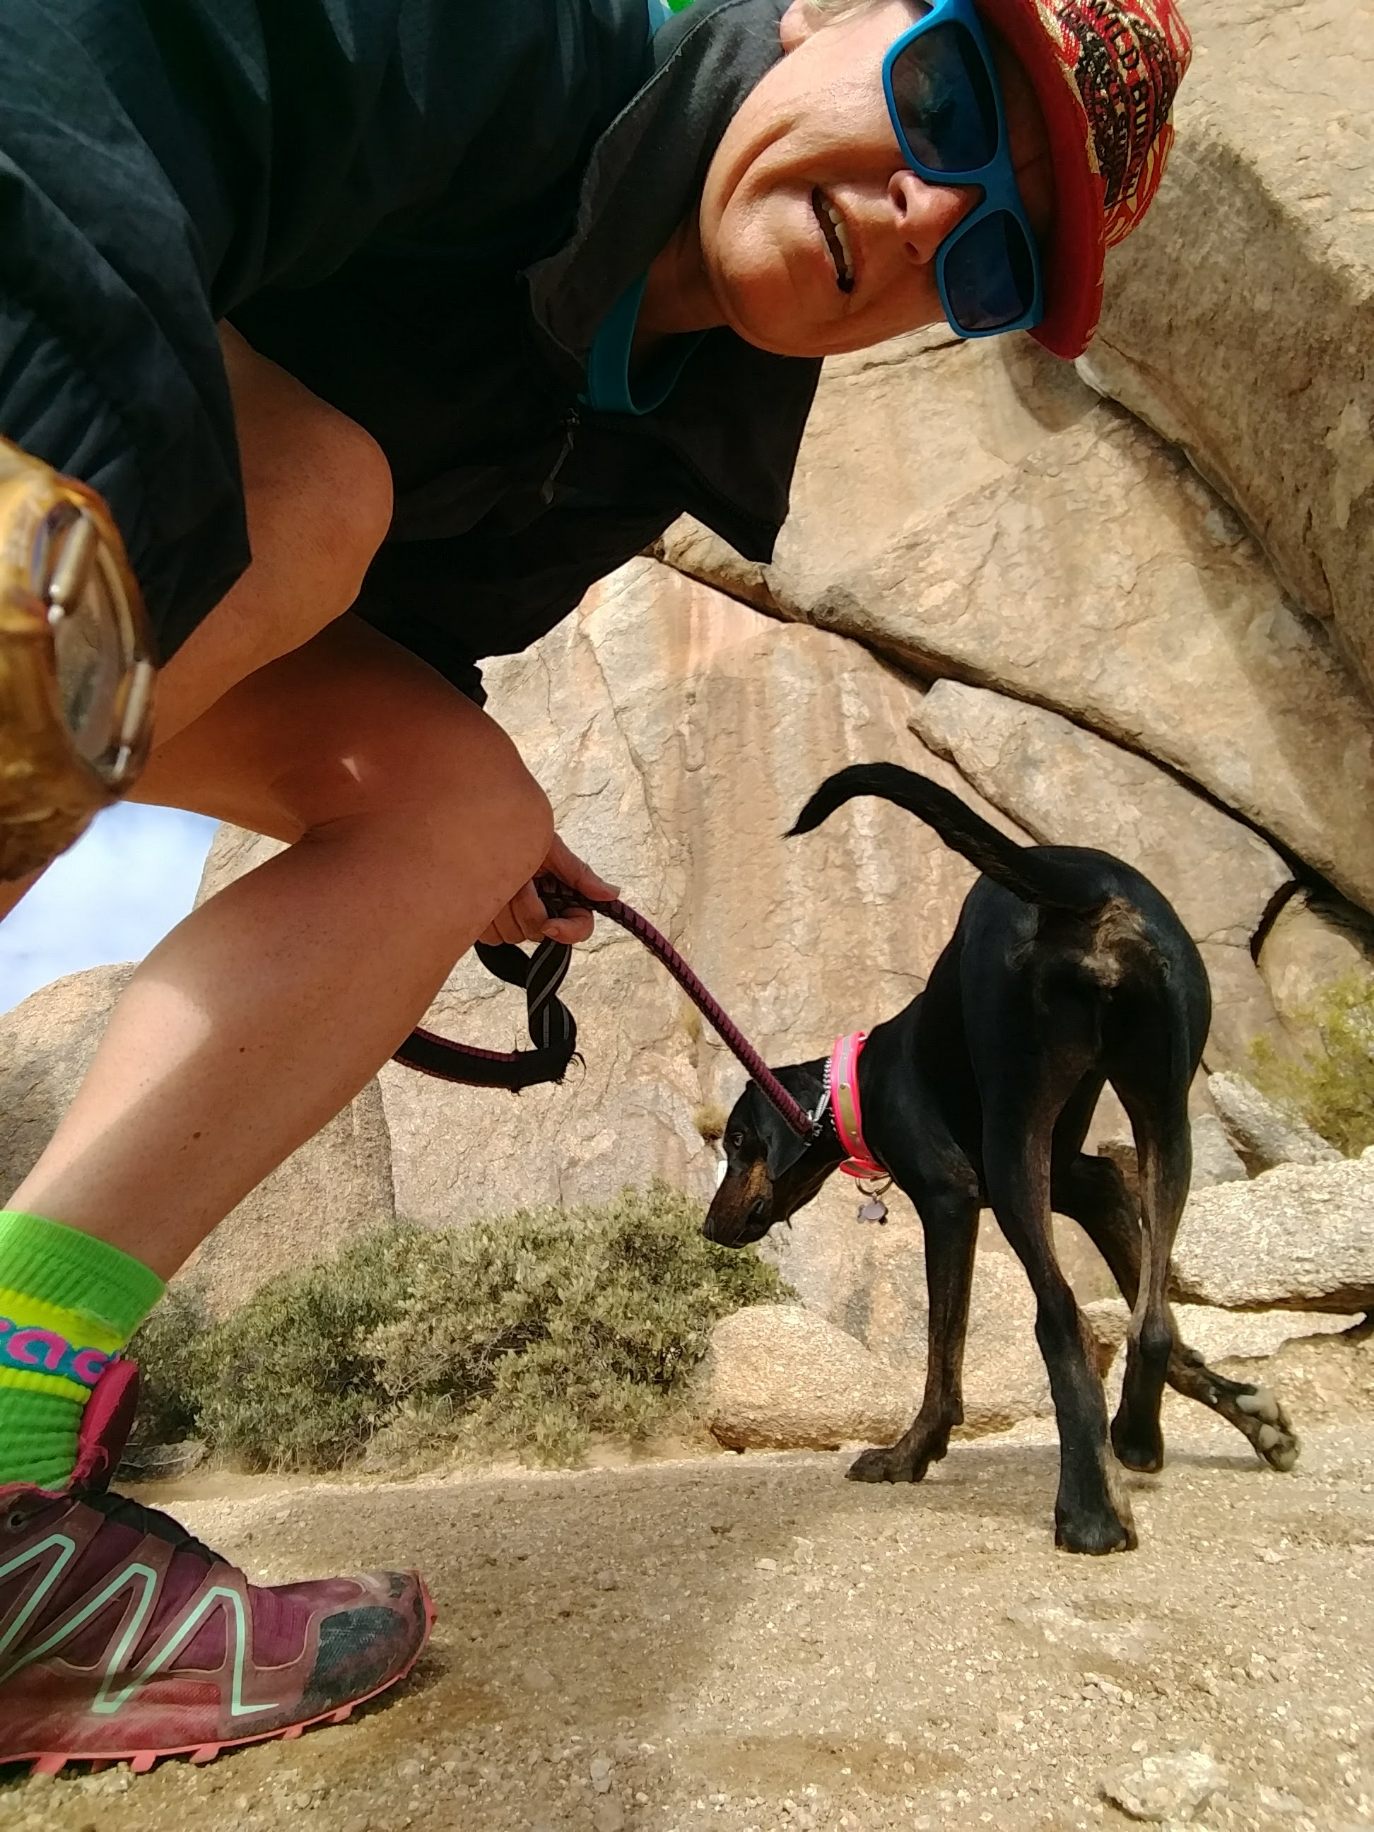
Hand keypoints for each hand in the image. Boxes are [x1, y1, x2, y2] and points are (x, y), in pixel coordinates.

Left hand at [479, 833, 618, 947]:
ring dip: (502, 906)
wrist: (477, 831)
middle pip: (541, 931)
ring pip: (513, 935)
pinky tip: (484, 892)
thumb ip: (579, 874)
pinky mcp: (491, 929)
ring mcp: (515, 922)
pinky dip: (485, 914)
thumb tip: (613, 894)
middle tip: (517, 878)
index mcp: (562, 894)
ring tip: (496, 878)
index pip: (579, 927)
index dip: (568, 932)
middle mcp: (542, 911)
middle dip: (526, 905)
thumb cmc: (514, 834)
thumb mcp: (549, 848)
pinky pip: (491, 936)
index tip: (549, 925)